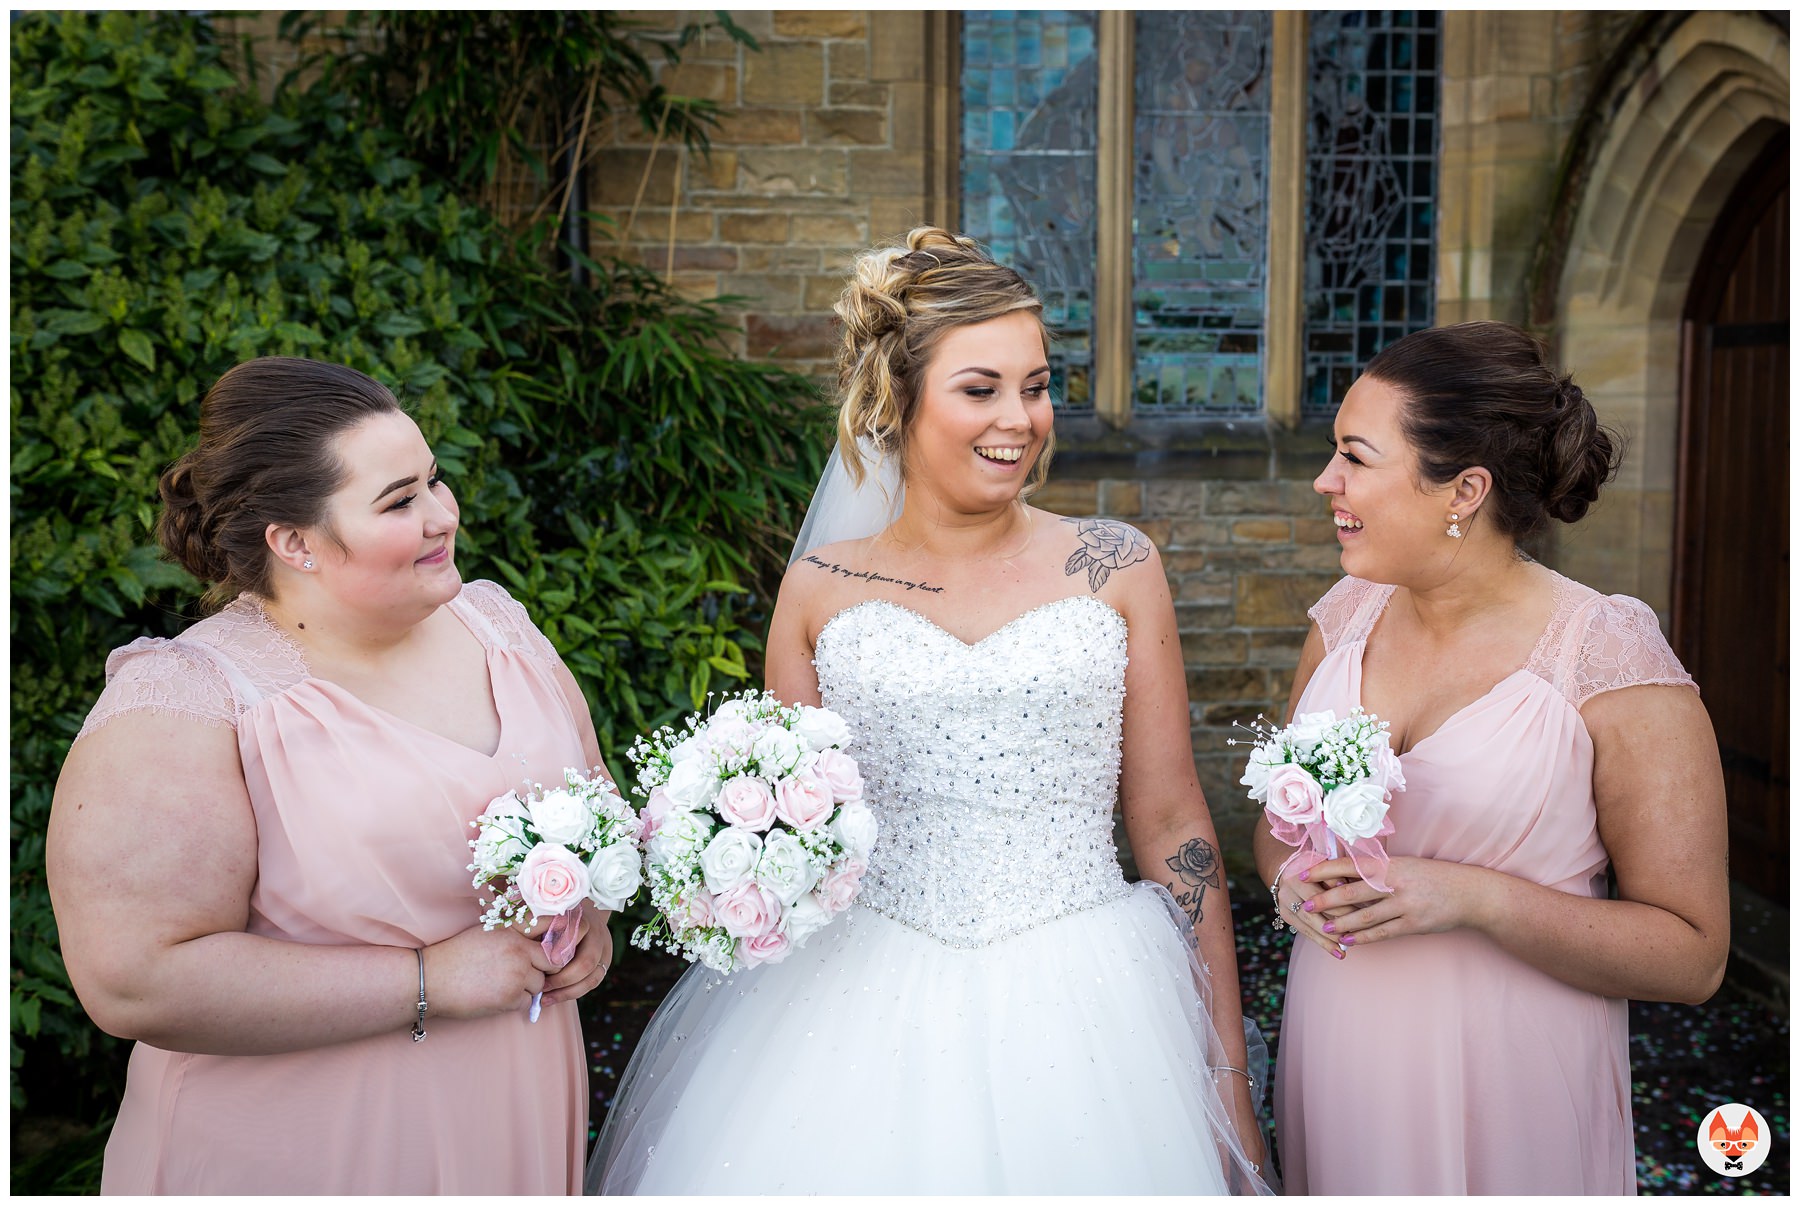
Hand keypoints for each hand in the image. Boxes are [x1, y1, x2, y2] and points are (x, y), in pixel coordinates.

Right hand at [422, 922, 561, 1019]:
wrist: (432, 979)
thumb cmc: (456, 955)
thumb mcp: (486, 932)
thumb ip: (514, 933)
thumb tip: (538, 938)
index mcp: (514, 931)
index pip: (553, 932)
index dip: (554, 944)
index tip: (549, 951)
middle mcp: (519, 951)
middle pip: (553, 963)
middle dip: (543, 970)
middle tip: (526, 974)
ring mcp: (517, 975)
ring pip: (539, 985)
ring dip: (527, 988)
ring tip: (501, 984)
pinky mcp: (510, 998)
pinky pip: (526, 1002)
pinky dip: (515, 1002)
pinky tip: (495, 996)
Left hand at [539, 907, 613, 1009]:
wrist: (580, 916)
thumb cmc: (554, 919)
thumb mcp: (547, 919)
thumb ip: (541, 930)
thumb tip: (525, 952)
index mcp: (584, 920)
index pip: (577, 934)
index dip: (562, 952)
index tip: (545, 963)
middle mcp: (598, 935)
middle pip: (587, 962)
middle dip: (563, 979)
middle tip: (542, 986)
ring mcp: (604, 951)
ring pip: (592, 978)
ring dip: (567, 992)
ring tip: (545, 998)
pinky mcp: (604, 964)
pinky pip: (591, 984)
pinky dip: (571, 993)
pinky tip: (553, 998)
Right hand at [1272, 859, 1358, 958]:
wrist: (1291, 869)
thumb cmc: (1319, 866)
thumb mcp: (1330, 863)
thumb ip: (1341, 873)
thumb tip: (1358, 889)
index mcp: (1302, 869)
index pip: (1325, 886)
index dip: (1344, 897)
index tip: (1363, 907)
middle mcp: (1289, 885)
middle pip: (1316, 907)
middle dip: (1339, 919)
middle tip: (1359, 929)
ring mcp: (1285, 902)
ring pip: (1310, 923)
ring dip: (1330, 937)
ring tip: (1348, 946)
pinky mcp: (1286, 915)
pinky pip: (1306, 933)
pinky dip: (1324, 944)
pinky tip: (1339, 953)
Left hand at [1298, 855, 1483, 948]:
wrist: (1468, 893)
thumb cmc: (1431, 877)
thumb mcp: (1404, 865)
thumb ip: (1377, 870)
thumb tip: (1342, 875)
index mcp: (1390, 865)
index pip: (1349, 865)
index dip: (1324, 870)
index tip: (1304, 874)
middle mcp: (1395, 883)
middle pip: (1352, 893)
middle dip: (1326, 900)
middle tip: (1307, 904)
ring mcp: (1405, 905)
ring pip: (1365, 917)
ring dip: (1341, 924)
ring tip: (1324, 927)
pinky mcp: (1413, 924)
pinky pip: (1382, 933)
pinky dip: (1363, 938)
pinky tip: (1348, 941)